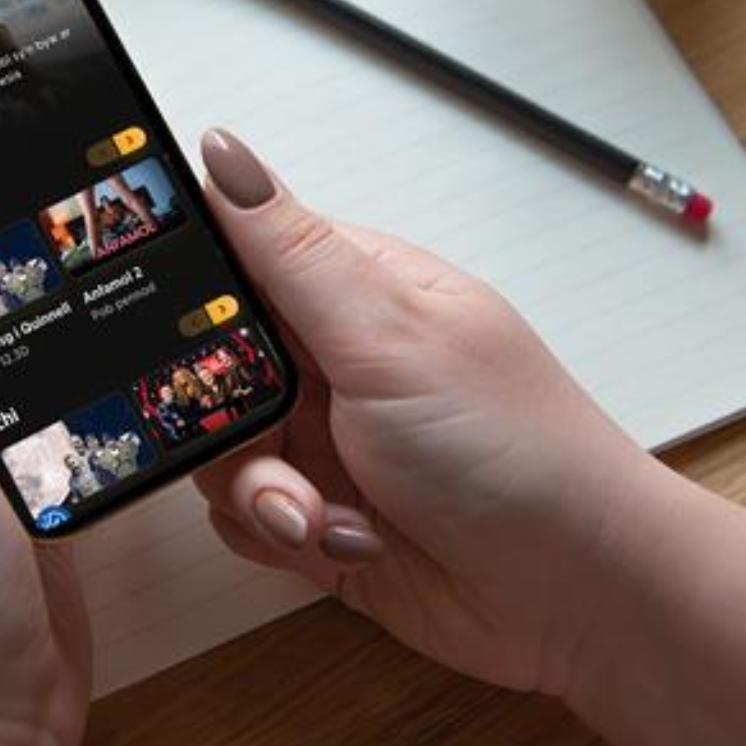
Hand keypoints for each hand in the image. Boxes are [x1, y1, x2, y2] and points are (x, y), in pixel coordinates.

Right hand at [191, 129, 664, 697]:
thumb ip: (290, 250)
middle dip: (223, 414)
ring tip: (316, 509)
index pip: (234, 257)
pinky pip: (243, 517)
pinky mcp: (319, 515)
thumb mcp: (389, 334)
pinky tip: (340, 538)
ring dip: (258, 489)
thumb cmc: (516, 449)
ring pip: (218, 448)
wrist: (575, 594)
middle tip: (269, 435)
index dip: (190, 293)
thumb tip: (224, 150)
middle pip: (210, 365)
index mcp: (353, 290)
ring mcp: (326, 439)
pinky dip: (279, 535)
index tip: (170, 329)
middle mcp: (333, 359)